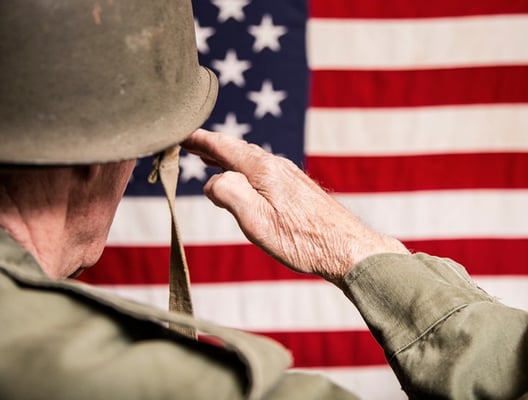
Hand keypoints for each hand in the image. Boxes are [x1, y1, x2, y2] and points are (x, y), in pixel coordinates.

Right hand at [182, 129, 408, 285]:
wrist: (347, 249)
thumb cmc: (302, 241)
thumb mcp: (257, 221)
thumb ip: (230, 194)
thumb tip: (212, 181)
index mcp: (263, 170)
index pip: (223, 146)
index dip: (199, 140)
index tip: (179, 133)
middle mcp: (277, 166)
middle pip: (236, 149)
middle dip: (210, 146)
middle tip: (188, 143)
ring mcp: (289, 175)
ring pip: (250, 158)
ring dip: (226, 156)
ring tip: (208, 157)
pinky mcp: (297, 188)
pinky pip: (262, 169)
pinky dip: (243, 167)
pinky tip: (244, 178)